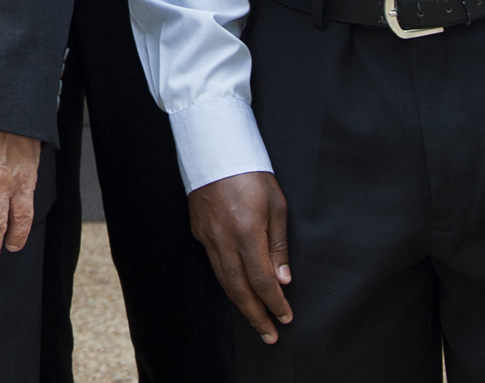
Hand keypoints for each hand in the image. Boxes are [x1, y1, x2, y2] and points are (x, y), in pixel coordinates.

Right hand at [189, 171, 292, 343]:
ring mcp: (208, 237)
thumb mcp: (276, 206)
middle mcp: (224, 240)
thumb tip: (282, 279)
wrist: (215, 149)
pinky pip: (214, 265)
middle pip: (240, 289)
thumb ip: (279, 245)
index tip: (285, 317)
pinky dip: (227, 283)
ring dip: (241, 304)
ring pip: (224, 281)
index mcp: (247, 234)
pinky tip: (237, 290)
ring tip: (255, 320)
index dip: (275, 303)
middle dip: (256, 315)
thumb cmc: (251, 173)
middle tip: (269, 335)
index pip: (262, 281)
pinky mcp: (199, 231)